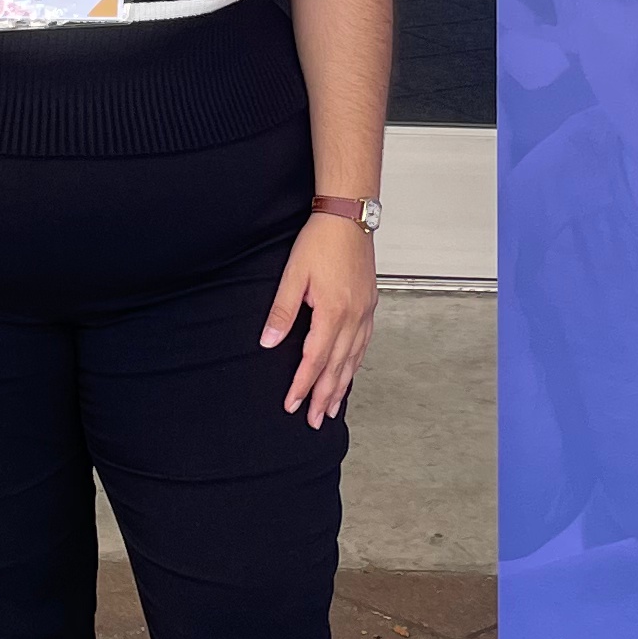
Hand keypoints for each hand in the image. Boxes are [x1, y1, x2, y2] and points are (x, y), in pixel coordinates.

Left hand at [261, 210, 378, 427]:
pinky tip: (350, 372)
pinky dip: (355, 364)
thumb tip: (268, 342)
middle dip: (325, 397)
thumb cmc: (320, 242)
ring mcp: (364, 313)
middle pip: (337, 368)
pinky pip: (363, 344)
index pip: (315, 360)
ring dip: (342, 386)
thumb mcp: (293, 275)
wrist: (349, 217)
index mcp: (332, 312)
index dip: (303, 385)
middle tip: (315, 421)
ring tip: (333, 408)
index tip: (292, 404)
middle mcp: (353, 317)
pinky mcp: (369, 306)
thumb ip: (282, 311)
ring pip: (353, 360)